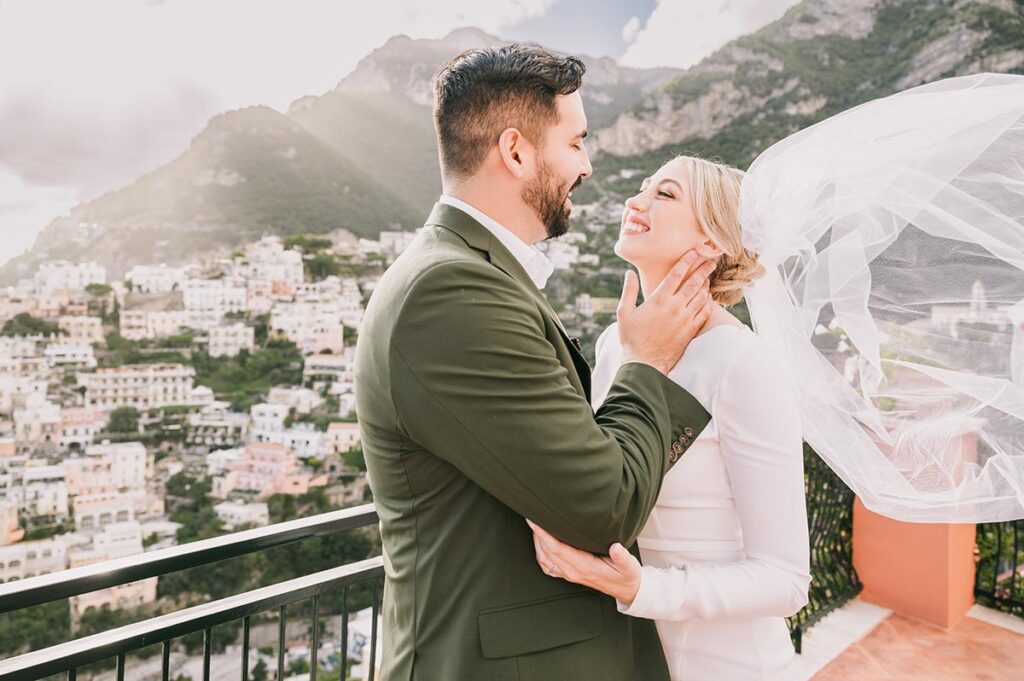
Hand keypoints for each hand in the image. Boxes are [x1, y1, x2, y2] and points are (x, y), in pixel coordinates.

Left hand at [526, 519, 642, 605]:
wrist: (626, 590)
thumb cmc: (626, 575)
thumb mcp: (629, 566)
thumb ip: (622, 557)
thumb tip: (616, 548)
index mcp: (585, 567)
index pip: (558, 549)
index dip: (545, 535)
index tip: (537, 522)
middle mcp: (573, 572)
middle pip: (547, 552)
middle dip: (537, 534)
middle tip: (531, 515)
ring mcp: (569, 575)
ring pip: (545, 559)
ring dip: (537, 542)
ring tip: (534, 525)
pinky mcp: (569, 574)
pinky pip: (548, 565)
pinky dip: (540, 553)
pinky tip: (540, 542)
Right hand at [617, 250, 714, 374]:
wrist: (644, 365)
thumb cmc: (631, 339)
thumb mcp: (624, 313)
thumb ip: (628, 291)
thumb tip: (629, 273)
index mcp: (659, 300)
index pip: (676, 275)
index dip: (686, 261)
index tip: (694, 252)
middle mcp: (675, 308)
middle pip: (694, 283)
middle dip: (704, 269)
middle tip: (712, 260)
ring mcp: (685, 319)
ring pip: (701, 297)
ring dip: (707, 284)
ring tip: (710, 276)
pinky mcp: (690, 331)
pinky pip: (704, 313)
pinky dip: (708, 303)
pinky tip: (708, 298)